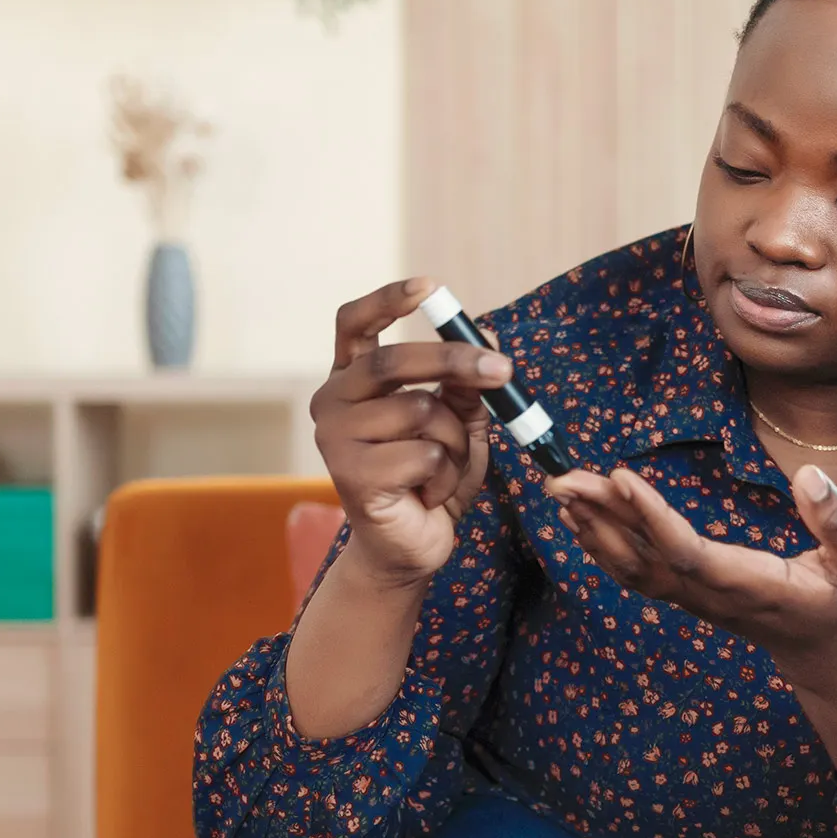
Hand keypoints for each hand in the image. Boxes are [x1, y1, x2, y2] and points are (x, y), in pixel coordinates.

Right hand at [311, 278, 512, 590]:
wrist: (409, 549)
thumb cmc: (429, 479)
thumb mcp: (457, 424)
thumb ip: (465, 385)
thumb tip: (488, 335)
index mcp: (351, 379)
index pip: (354, 324)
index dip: (387, 299)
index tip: (429, 288)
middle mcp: (332, 401)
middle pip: (393, 359)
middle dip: (456, 360)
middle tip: (504, 369)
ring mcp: (334, 438)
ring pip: (421, 411)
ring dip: (454, 443)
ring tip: (442, 471)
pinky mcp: (350, 474)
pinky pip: (424, 454)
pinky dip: (444, 475)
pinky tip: (427, 495)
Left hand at [543, 464, 836, 687]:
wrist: (831, 656)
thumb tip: (809, 476)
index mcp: (755, 587)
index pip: (691, 554)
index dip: (653, 519)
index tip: (621, 478)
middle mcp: (715, 597)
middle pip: (646, 559)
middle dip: (603, 517)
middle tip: (563, 477)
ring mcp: (697, 601)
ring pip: (633, 568)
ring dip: (593, 528)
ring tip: (560, 488)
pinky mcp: (688, 595)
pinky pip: (636, 573)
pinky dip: (602, 544)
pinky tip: (580, 517)